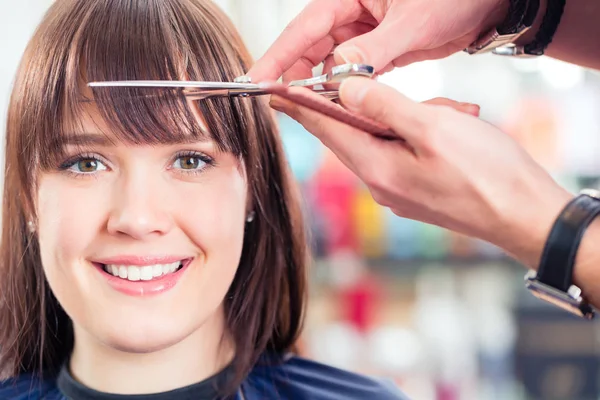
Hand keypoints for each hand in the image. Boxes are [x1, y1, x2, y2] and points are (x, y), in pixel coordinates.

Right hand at [247, 0, 508, 82]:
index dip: (279, 54)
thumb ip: (374, 50)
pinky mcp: (379, 49)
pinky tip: (338, 103)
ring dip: (319, 85)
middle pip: (310, 46)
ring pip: (329, 62)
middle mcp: (352, 10)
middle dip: (294, 74)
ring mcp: (365, 31)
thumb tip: (338, 75)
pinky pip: (352, 71)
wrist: (488, 2)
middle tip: (279, 102)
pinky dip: (345, 88)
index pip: (305, 26)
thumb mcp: (413, 22)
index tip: (257, 79)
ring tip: (307, 107)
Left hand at [270, 78, 573, 265]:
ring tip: (456, 122)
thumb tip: (344, 91)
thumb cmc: (486, 174)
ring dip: (413, 120)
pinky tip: (454, 133)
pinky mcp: (416, 191)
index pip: (325, 129)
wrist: (526, 216)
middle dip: (382, 107)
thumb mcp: (432, 127)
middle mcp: (379, 183)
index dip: (299, 106)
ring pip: (386, 139)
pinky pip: (404, 152)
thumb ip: (384, 106)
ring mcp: (398, 190)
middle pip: (356, 133)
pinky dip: (423, 135)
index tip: (275, 91)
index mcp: (376, 168)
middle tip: (425, 105)